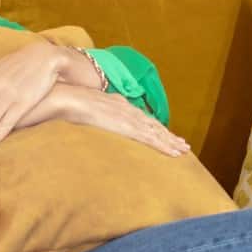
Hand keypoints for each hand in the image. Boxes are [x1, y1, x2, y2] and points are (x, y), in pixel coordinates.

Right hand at [56, 85, 189, 156]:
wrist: (68, 98)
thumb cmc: (69, 103)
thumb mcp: (83, 108)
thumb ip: (91, 113)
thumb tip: (89, 120)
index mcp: (118, 104)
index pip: (141, 117)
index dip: (154, 126)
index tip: (163, 133)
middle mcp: (128, 109)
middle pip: (153, 124)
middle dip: (168, 135)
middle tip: (182, 144)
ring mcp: (129, 118)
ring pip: (157, 132)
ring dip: (171, 141)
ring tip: (183, 149)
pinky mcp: (128, 127)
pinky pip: (151, 139)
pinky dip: (164, 146)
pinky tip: (174, 153)